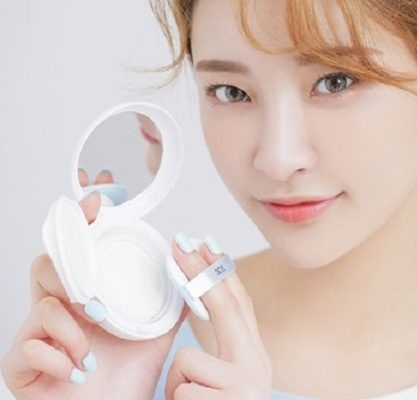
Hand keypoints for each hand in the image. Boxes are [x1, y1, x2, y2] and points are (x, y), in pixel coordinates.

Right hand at [1, 192, 185, 399]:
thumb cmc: (130, 374)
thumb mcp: (158, 328)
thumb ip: (172, 294)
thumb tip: (188, 256)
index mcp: (90, 295)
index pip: (79, 249)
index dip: (82, 220)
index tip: (98, 199)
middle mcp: (61, 310)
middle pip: (50, 265)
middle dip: (72, 270)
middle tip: (92, 290)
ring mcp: (38, 337)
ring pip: (41, 304)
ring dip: (72, 323)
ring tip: (94, 341)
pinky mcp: (24, 368)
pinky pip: (25, 348)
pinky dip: (57, 357)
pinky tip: (78, 369)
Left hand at [165, 233, 271, 398]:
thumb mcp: (221, 379)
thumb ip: (217, 346)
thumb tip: (196, 299)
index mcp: (255, 358)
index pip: (239, 305)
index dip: (220, 272)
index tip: (203, 244)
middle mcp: (258, 367)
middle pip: (226, 307)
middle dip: (198, 273)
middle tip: (179, 245)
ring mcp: (246, 385)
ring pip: (189, 360)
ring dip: (178, 385)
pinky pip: (182, 389)